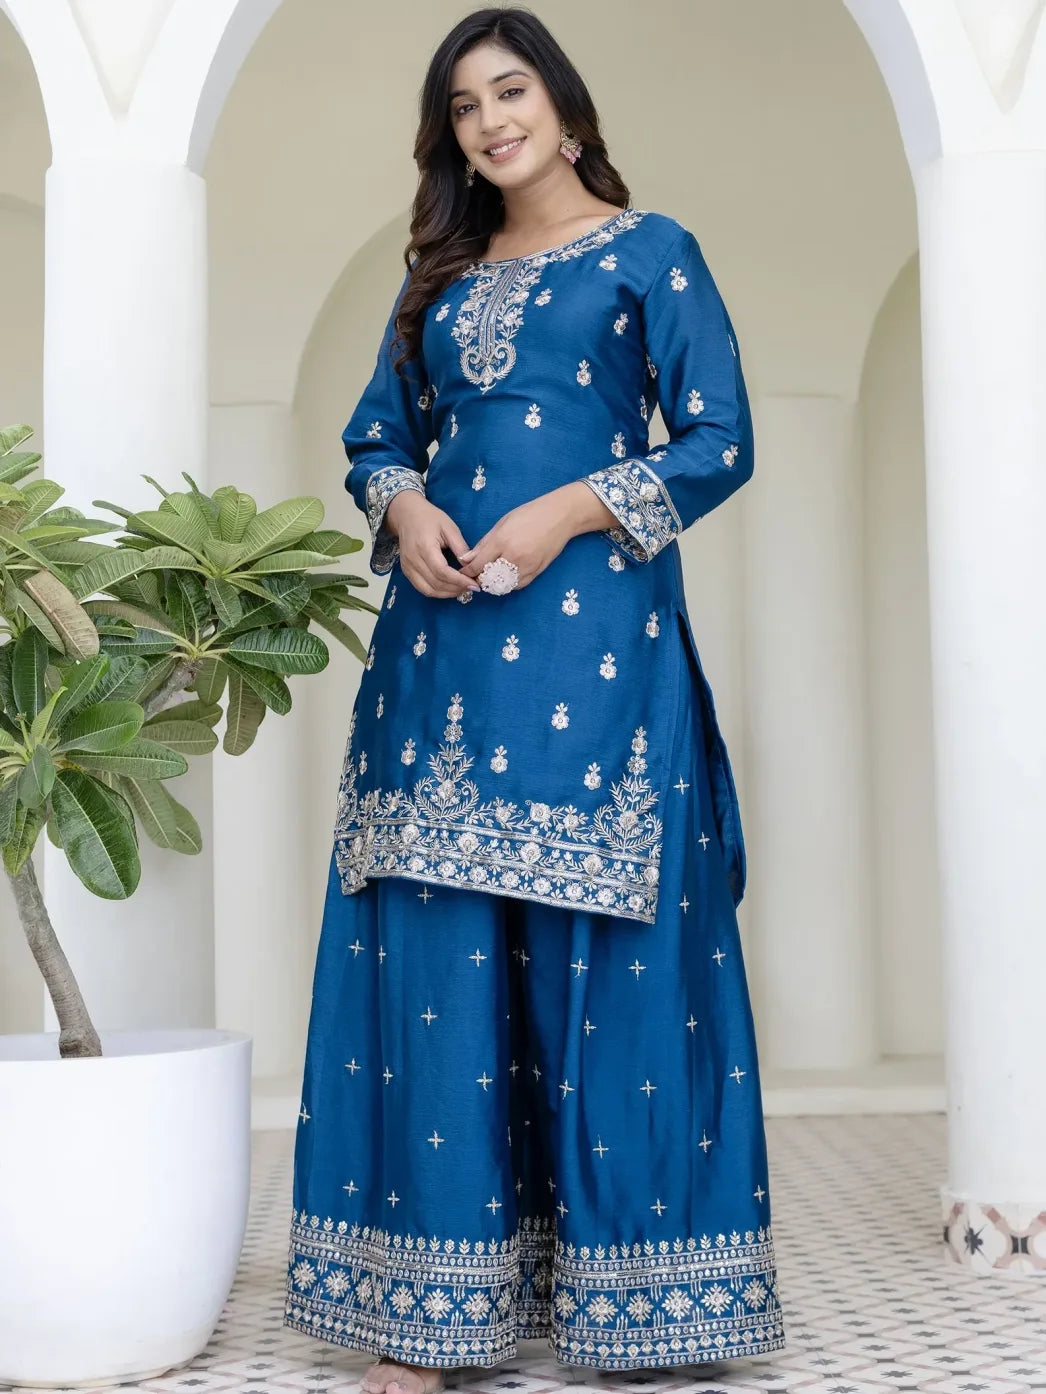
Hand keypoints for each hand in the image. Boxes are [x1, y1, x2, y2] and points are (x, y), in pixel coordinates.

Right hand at [385, 492, 478, 598]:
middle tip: (472, 588)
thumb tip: (471, 566)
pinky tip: (449, 588)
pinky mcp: (406, 571)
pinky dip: (437, 592)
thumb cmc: (429, 518)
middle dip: (456, 589)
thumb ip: (460, 547)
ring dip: (447, 594)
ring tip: (462, 590)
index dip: (459, 581)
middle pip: (436, 584)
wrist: (406, 515)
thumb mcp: (449, 528)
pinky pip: (422, 588)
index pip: (443, 572)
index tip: (474, 584)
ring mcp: (407, 567)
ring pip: (429, 590)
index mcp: (425, 547)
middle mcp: (413, 560)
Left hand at [457, 485, 593, 591]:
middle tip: (474, 576)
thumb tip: (466, 558)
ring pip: (503, 585)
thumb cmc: (530, 514)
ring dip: (493, 584)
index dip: (467, 571)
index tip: (462, 573)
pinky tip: (504, 578)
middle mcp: (514, 556)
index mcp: (502, 541)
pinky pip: (518, 585)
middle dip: (479, 579)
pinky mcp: (537, 571)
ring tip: (489, 577)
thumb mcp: (503, 523)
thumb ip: (484, 543)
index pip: (478, 565)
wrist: (561, 516)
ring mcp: (527, 566)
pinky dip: (508, 584)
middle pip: (488, 578)